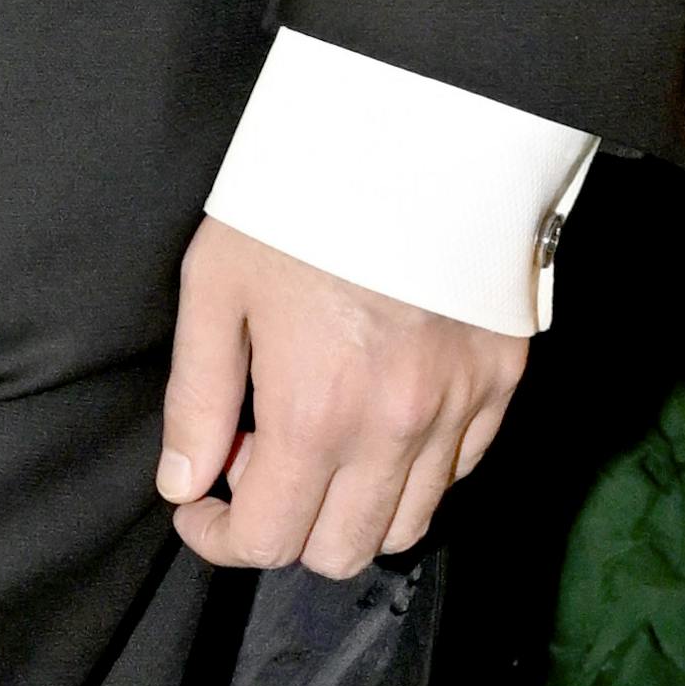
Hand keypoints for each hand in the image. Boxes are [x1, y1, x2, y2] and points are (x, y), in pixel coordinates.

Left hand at [157, 229, 527, 576]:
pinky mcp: (501, 382)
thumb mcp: (216, 285)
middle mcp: (395, 428)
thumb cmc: (299, 200)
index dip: (219, 538)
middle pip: (341, 552)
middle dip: (287, 529)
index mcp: (314, 412)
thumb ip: (195, 397)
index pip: (268, 540)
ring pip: (408, 523)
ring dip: (353, 507)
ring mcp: (459, 409)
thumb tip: (183, 484)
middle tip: (258, 464)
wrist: (413, 132)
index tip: (199, 507)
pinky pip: (460, 470)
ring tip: (322, 442)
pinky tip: (379, 417)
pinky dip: (415, 469)